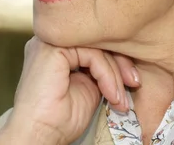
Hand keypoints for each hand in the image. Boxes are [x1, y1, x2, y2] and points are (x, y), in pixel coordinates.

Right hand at [0, 37, 139, 144]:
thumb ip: (97, 69)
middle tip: (134, 84)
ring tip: (119, 99)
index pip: (91, 41)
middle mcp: (50, 40)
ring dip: (115, 74)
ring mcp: (49, 42)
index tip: (131, 82)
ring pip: (96, 46)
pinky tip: (110, 95)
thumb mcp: (87, 87)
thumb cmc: (59, 119)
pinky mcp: (53, 49)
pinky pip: (92, 54)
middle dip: (120, 63)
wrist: (39, 134)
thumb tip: (122, 62)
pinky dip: (107, 75)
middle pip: (94, 39)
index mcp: (55, 48)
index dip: (115, 59)